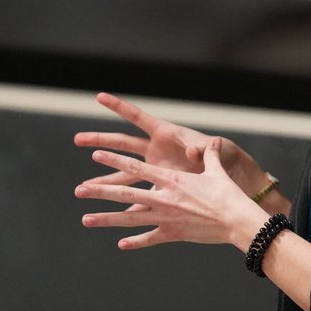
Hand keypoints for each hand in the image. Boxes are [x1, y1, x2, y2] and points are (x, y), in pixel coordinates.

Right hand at [74, 92, 260, 193]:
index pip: (138, 117)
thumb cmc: (226, 158)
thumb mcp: (215, 151)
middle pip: (123, 144)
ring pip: (124, 173)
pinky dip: (125, 205)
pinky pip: (138, 197)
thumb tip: (197, 151)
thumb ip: (203, 150)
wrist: (233, 178)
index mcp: (167, 134)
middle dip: (100, 142)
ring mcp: (157, 170)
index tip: (99, 96)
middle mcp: (157, 151)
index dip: (119, 106)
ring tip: (83, 188)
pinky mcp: (162, 188)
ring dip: (105, 179)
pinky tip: (109, 214)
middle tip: (77, 139)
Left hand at [75, 137, 266, 250]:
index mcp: (171, 180)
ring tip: (85, 219)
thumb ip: (209, 154)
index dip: (115, 160)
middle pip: (125, 192)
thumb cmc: (228, 193)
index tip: (97, 156)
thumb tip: (212, 141)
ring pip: (129, 218)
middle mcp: (163, 198)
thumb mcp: (216, 171)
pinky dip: (136, 241)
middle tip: (79, 190)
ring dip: (106, 219)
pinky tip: (121, 244)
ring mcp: (165, 218)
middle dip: (100, 191)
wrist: (236, 220)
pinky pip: (149, 238)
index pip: (137, 168)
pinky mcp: (172, 234)